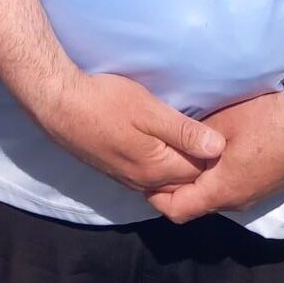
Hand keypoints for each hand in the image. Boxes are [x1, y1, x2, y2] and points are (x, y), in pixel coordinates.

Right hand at [37, 72, 225, 193]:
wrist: (59, 104)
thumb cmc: (106, 101)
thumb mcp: (149, 110)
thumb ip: (184, 131)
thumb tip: (220, 148)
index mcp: (157, 168)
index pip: (200, 171)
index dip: (213, 153)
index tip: (223, 129)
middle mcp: (144, 181)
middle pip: (184, 180)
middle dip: (200, 163)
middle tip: (211, 132)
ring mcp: (128, 178)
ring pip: (166, 179)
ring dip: (181, 163)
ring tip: (190, 137)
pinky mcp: (116, 169)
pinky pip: (150, 175)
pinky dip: (163, 164)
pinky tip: (163, 144)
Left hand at [147, 91, 283, 223]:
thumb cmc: (265, 120)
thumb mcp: (221, 125)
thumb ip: (193, 139)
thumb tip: (169, 144)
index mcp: (222, 191)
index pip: (178, 210)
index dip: (157, 197)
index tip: (145, 174)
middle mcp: (237, 201)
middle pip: (196, 204)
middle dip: (175, 187)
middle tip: (160, 159)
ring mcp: (254, 195)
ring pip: (214, 196)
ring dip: (197, 181)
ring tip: (183, 153)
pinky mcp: (265, 185)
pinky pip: (232, 188)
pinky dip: (216, 177)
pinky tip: (212, 153)